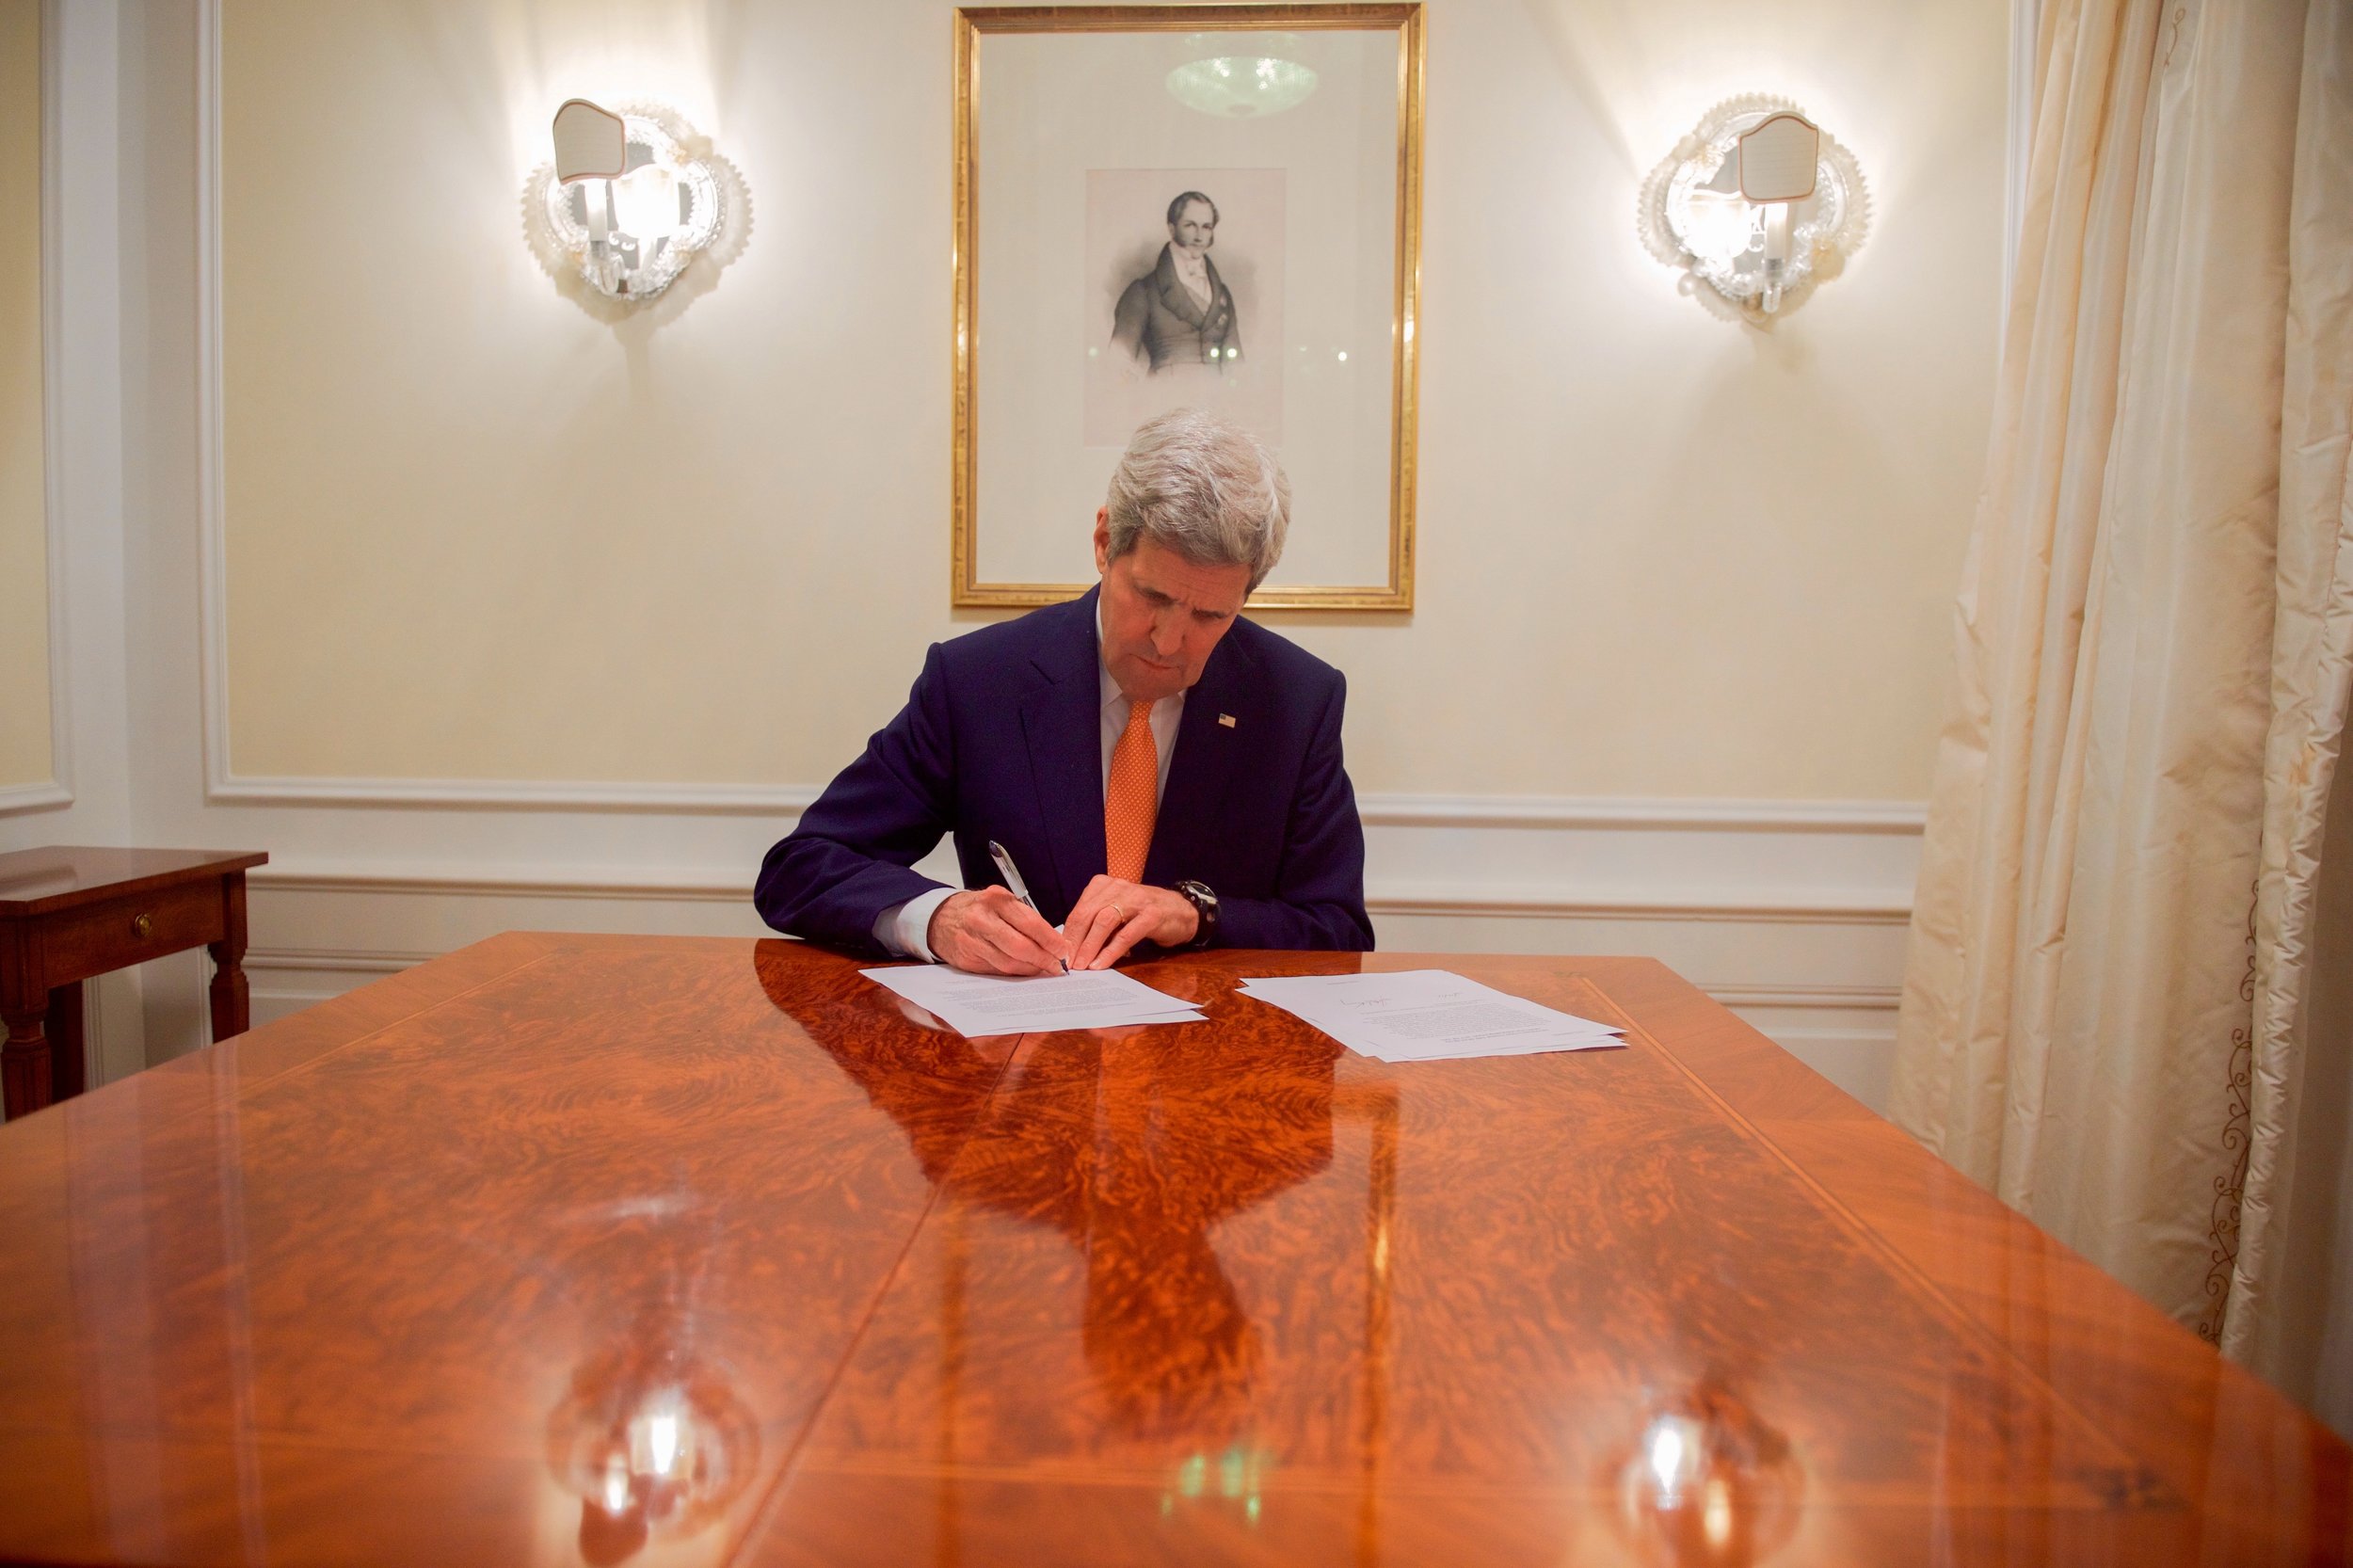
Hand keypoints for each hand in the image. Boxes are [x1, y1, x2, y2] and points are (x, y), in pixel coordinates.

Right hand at [926, 887, 1069, 975]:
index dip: (1051, 940)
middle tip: (1057, 966)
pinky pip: (996, 970)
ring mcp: (972, 941)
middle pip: (1020, 946)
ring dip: (1030, 969)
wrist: (941, 917)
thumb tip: (1054, 943)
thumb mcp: (1001, 903)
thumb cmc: (979, 909)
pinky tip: (1024, 971)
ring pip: (1009, 963)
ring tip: (1044, 970)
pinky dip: (1014, 973)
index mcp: (996, 900)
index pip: (1030, 923)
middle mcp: (982, 919)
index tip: (1064, 950)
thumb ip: (1025, 919)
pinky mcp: (966, 959)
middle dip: (1043, 959)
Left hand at [1062, 876, 1196, 969]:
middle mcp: (1118, 888)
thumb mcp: (1116, 913)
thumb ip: (1096, 924)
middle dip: (1075, 941)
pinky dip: (1111, 951)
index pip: (1079, 910)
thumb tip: (1072, 947)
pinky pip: (1126, 935)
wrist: (1182, 911)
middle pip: (1087, 914)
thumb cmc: (1143, 914)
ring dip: (1090, 946)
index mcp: (1104, 885)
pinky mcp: (1152, 915)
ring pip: (1104, 922)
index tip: (1060, 954)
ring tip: (1082, 965)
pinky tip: (1102, 964)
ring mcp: (1136, 899)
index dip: (1068, 934)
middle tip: (1069, 963)